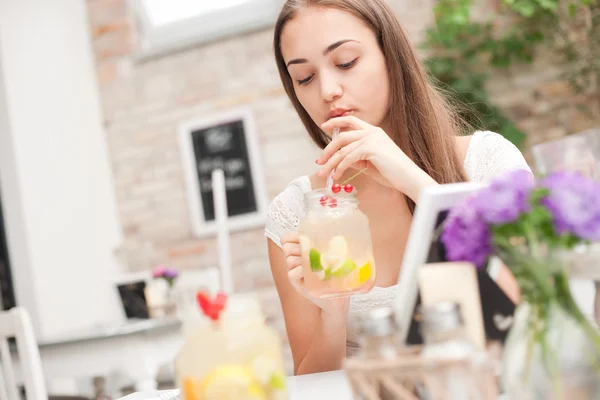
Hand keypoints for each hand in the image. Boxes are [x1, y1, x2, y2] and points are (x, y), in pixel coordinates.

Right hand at [281, 231, 348, 316]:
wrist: (337, 298)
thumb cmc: (336, 275)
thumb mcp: (333, 256)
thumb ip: (329, 244)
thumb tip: (337, 229)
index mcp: (302, 251)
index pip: (287, 239)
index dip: (291, 236)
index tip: (301, 236)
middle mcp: (296, 260)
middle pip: (287, 247)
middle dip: (298, 247)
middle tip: (311, 251)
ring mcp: (295, 272)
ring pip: (289, 259)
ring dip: (300, 258)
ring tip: (313, 262)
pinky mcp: (297, 284)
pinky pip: (291, 273)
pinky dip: (299, 270)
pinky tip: (308, 271)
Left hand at [317, 116, 436, 199]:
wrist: (408, 178)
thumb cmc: (392, 172)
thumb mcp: (370, 163)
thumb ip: (356, 158)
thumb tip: (341, 160)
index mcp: (374, 132)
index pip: (351, 120)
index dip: (336, 121)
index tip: (324, 127)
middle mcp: (372, 132)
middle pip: (342, 136)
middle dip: (328, 149)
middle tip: (319, 161)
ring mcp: (371, 139)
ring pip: (343, 149)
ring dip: (330, 162)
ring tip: (323, 173)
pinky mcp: (371, 149)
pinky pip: (348, 158)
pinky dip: (340, 168)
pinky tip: (336, 176)